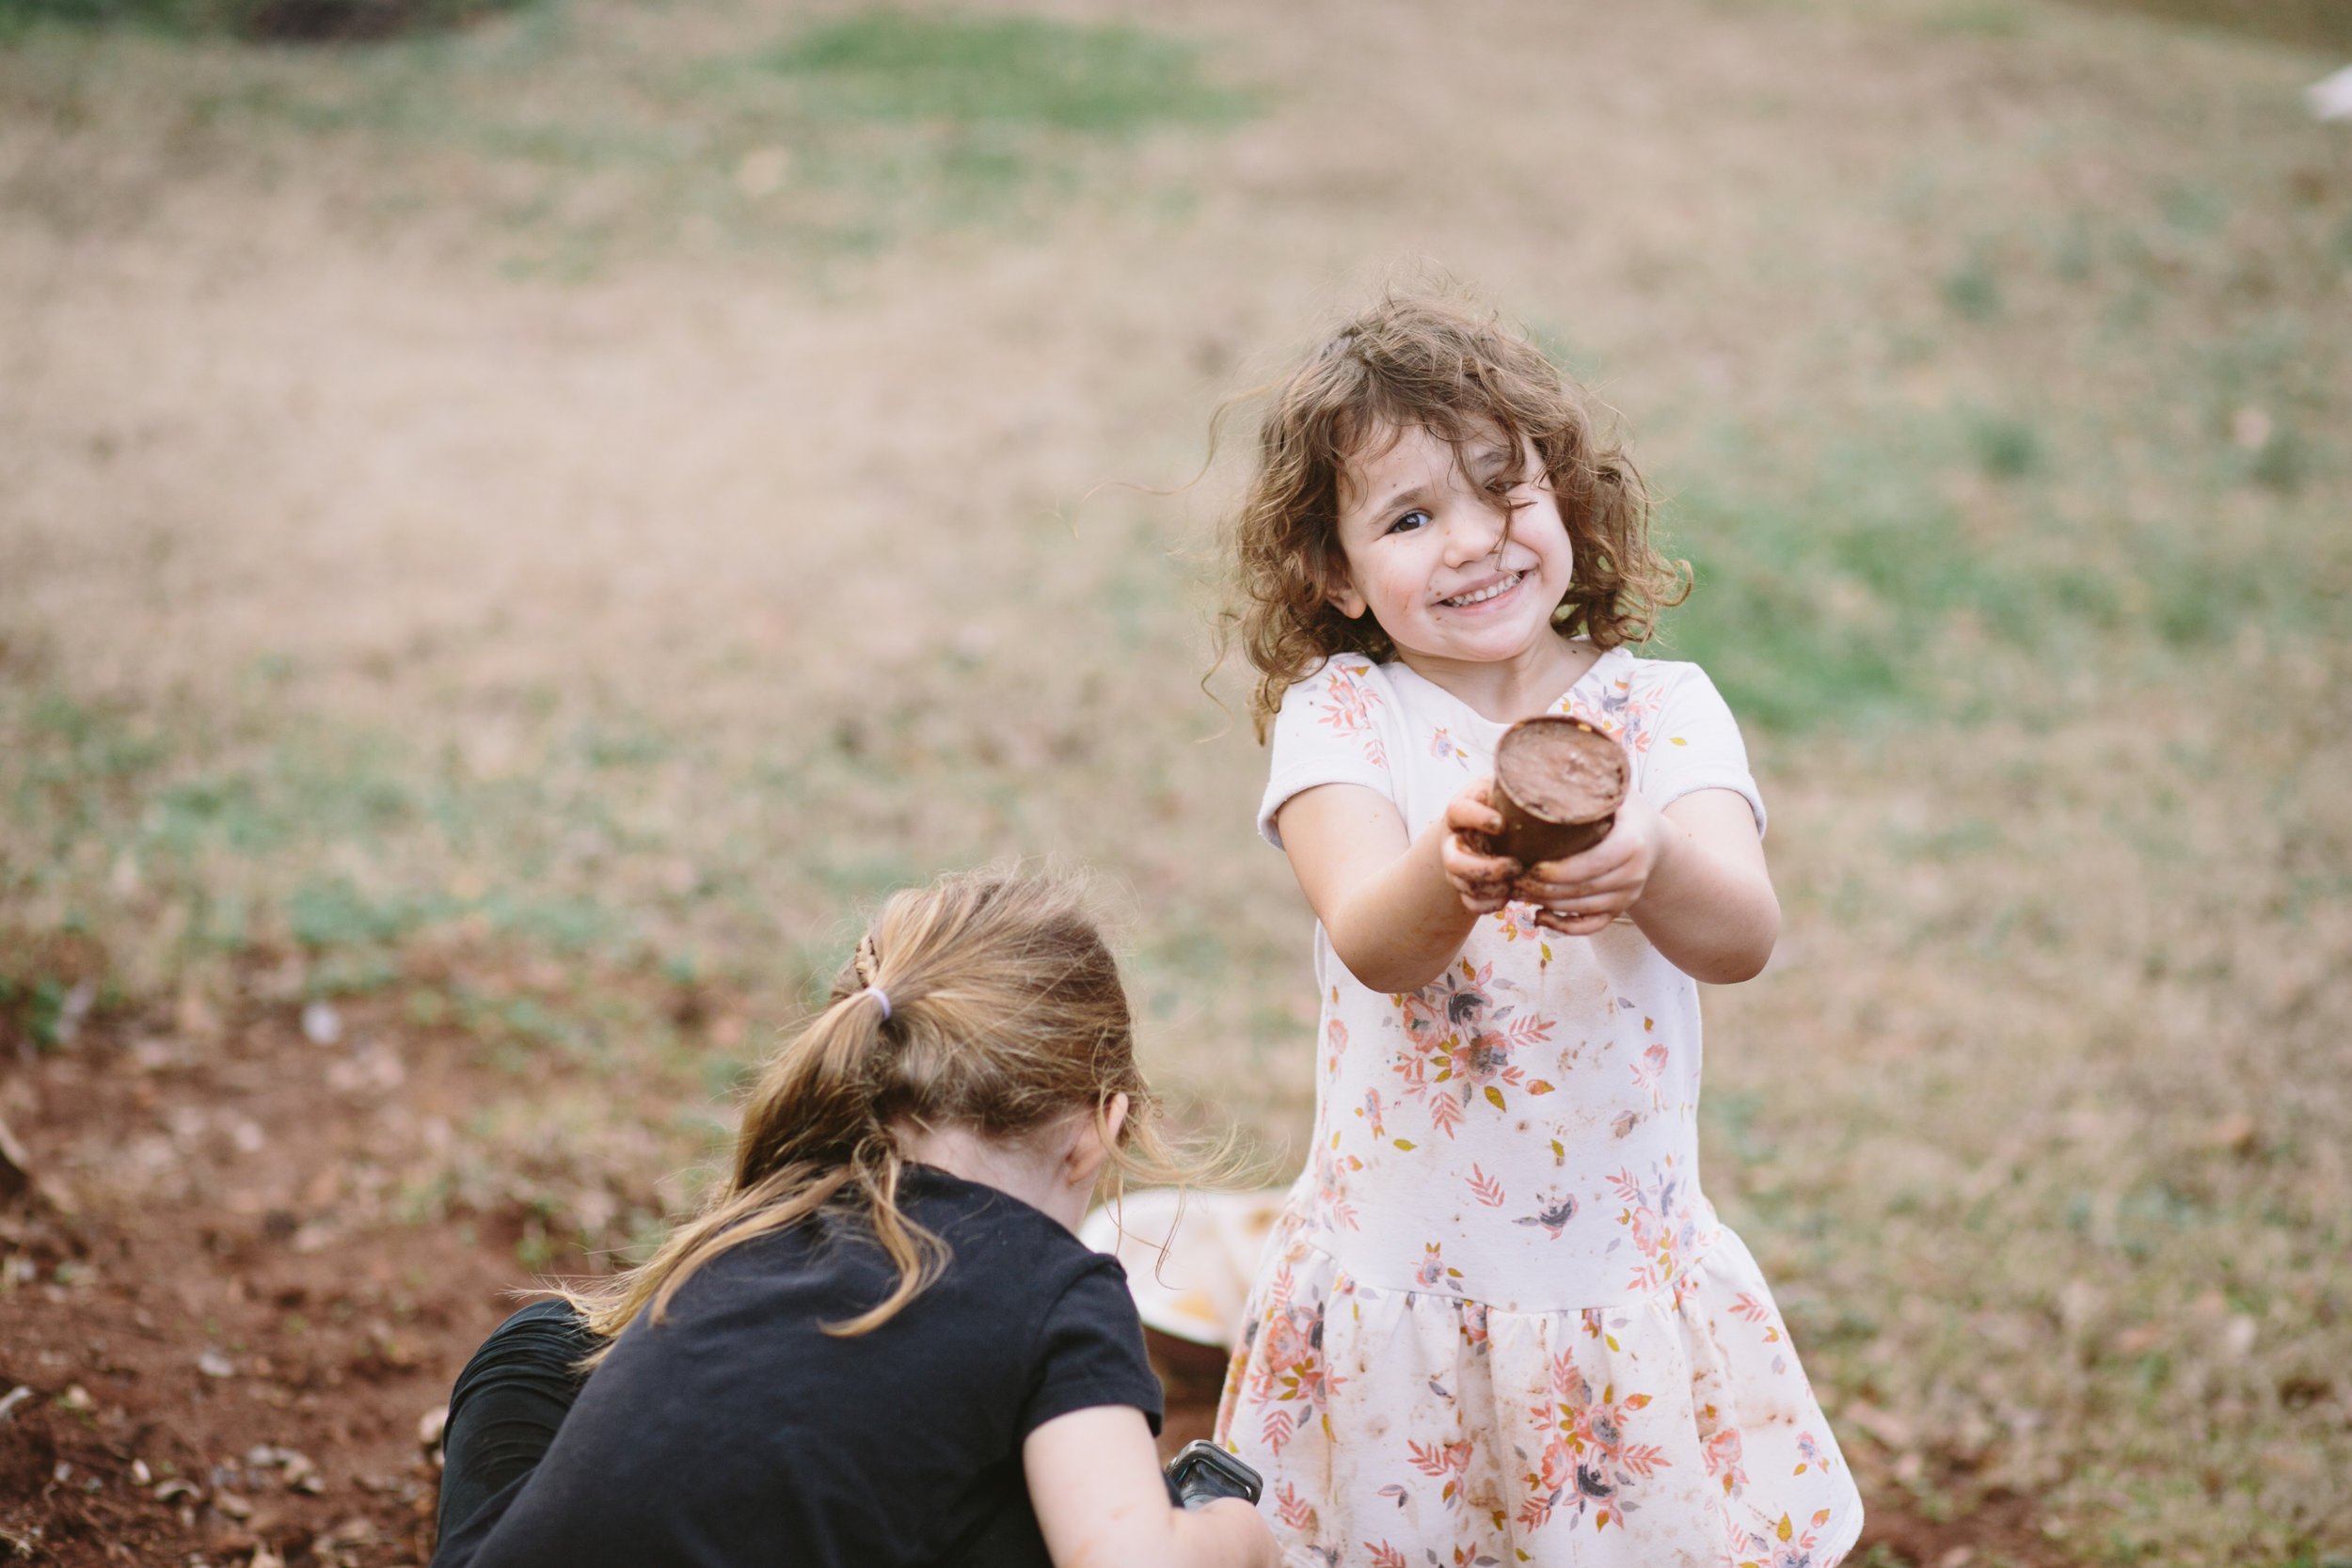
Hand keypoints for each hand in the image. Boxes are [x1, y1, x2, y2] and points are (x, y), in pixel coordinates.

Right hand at [1439, 777, 1521, 915]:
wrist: (1491, 825)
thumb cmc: (1507, 801)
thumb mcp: (1510, 787)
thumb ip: (1522, 781)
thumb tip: (1558, 770)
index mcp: (1464, 809)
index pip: (1458, 811)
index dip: (1476, 819)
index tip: (1501, 824)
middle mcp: (1455, 838)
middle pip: (1453, 860)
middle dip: (1485, 869)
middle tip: (1515, 866)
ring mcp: (1458, 863)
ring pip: (1460, 884)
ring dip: (1490, 889)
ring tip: (1517, 884)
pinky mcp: (1467, 884)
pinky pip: (1469, 902)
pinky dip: (1488, 904)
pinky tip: (1508, 897)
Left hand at [1513, 788, 1671, 934]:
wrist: (1654, 840)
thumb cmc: (1625, 809)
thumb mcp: (1615, 789)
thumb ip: (1590, 775)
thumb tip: (1555, 752)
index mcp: (1631, 843)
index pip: (1592, 863)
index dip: (1558, 870)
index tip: (1529, 864)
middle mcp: (1633, 874)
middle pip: (1582, 889)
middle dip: (1543, 887)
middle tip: (1512, 877)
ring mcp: (1628, 895)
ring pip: (1582, 909)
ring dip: (1546, 904)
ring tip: (1517, 889)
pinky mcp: (1619, 910)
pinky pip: (1591, 927)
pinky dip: (1564, 927)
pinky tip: (1539, 915)